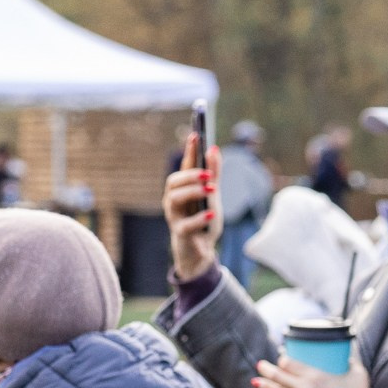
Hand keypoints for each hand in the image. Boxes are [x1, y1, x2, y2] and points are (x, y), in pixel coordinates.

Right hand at [163, 140, 223, 281]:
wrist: (201, 251)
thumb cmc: (204, 221)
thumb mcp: (213, 196)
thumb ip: (214, 174)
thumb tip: (214, 149)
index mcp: (183, 189)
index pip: (184, 166)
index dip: (189, 151)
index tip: (195, 135)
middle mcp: (174, 201)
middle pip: (173, 182)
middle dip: (190, 175)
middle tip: (208, 174)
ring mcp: (175, 217)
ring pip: (174, 199)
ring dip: (192, 192)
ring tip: (210, 190)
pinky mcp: (180, 233)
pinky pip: (185, 224)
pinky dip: (199, 218)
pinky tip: (210, 215)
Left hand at [252, 356, 371, 387]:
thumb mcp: (358, 375)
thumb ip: (351, 363)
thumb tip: (348, 358)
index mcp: (316, 377)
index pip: (290, 364)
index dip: (282, 360)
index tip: (280, 357)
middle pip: (279, 377)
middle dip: (267, 370)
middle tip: (260, 365)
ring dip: (265, 387)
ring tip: (255, 381)